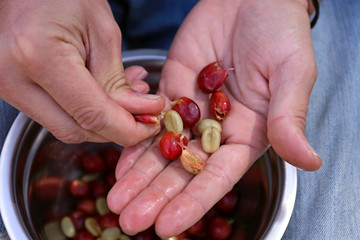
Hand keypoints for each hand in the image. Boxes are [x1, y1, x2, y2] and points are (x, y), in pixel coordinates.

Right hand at [0, 0, 164, 145]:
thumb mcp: (102, 31)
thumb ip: (117, 80)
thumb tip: (139, 114)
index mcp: (39, 57)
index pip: (91, 115)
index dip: (128, 129)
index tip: (152, 125)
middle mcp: (13, 79)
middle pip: (76, 130)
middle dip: (116, 128)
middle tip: (144, 113)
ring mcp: (7, 87)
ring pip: (66, 127)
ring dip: (102, 120)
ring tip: (128, 97)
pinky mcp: (12, 90)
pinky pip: (55, 115)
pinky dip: (85, 112)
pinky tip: (104, 95)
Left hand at [107, 0, 321, 236]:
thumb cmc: (280, 34)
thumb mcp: (292, 75)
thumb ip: (291, 118)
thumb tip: (309, 162)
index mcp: (247, 134)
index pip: (218, 177)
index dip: (193, 201)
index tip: (169, 225)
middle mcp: (216, 130)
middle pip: (183, 171)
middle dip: (156, 196)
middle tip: (129, 222)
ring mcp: (191, 112)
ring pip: (161, 151)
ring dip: (138, 177)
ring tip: (116, 200)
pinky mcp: (171, 91)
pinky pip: (150, 121)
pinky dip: (133, 141)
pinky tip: (118, 163)